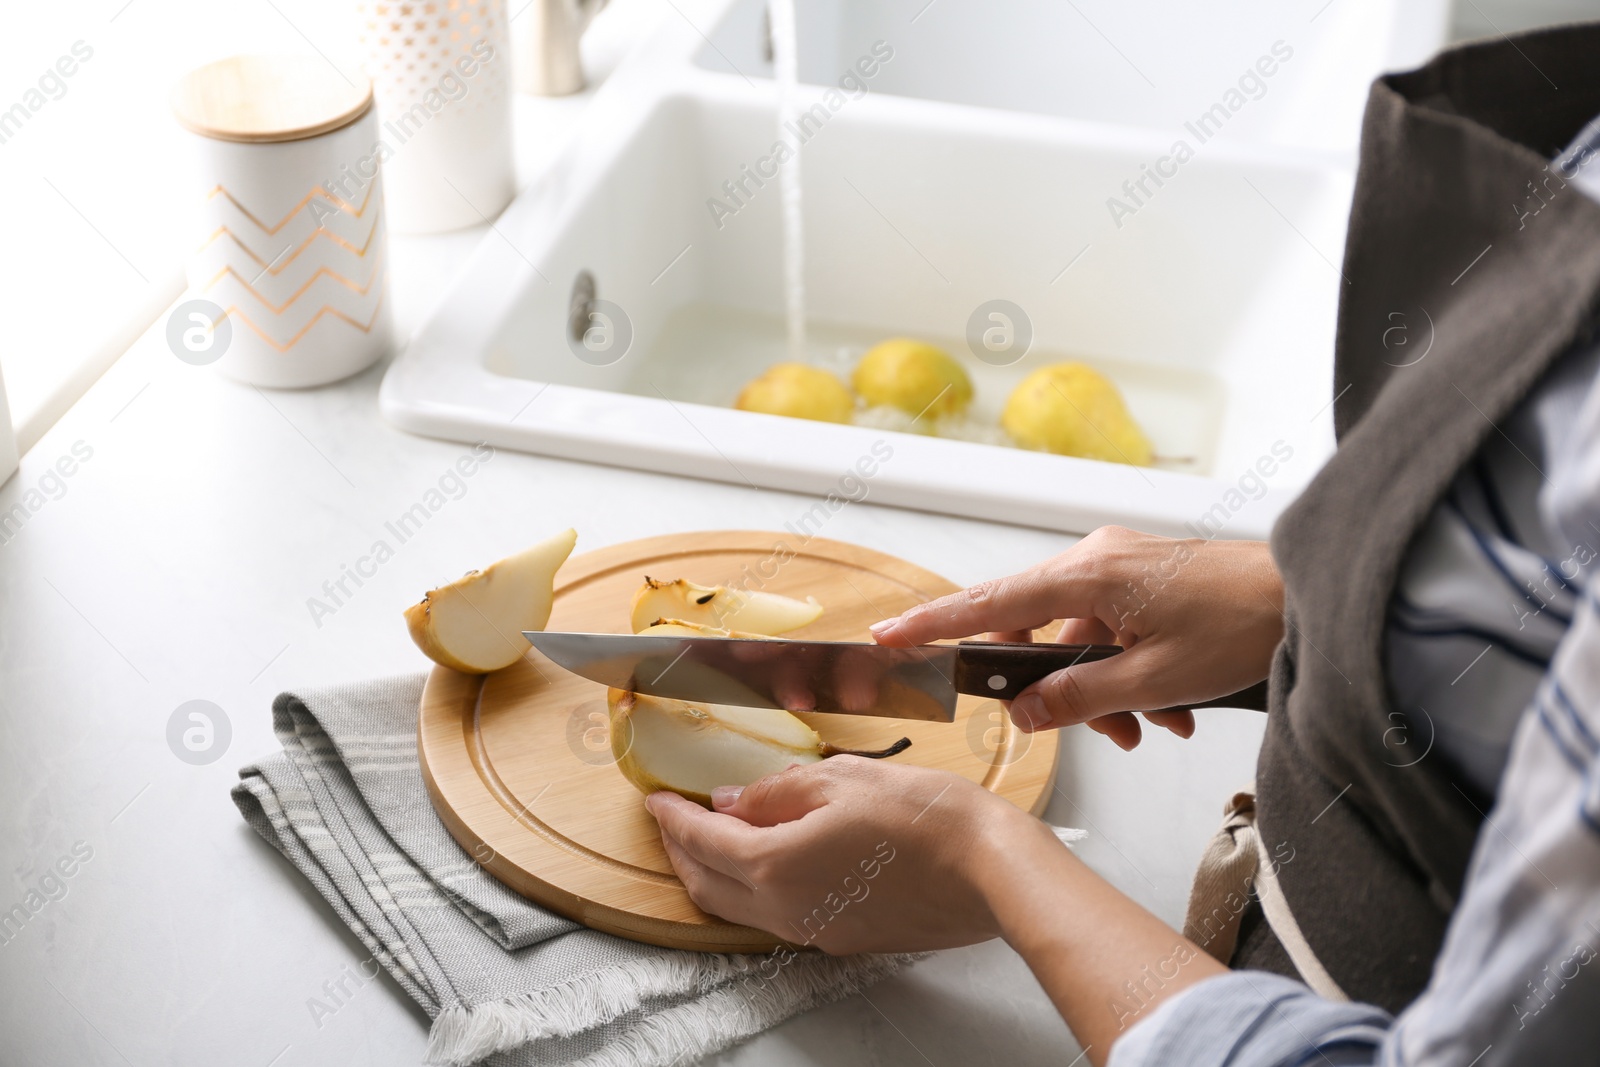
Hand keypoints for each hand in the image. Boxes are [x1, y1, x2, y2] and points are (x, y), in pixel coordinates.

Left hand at [645, 757, 1030, 953]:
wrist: (991, 872)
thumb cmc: (927, 817)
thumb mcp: (843, 778)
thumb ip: (777, 791)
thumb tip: (732, 802)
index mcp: (778, 863)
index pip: (702, 840)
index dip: (673, 817)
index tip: (656, 799)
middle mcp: (786, 907)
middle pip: (707, 884)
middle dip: (680, 851)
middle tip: (672, 820)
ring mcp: (815, 928)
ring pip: (738, 907)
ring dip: (713, 873)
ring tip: (710, 838)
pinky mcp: (844, 937)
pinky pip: (776, 916)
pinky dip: (752, 888)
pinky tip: (768, 859)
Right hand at [869, 526, 1283, 748]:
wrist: (1311, 598)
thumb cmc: (1244, 625)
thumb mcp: (1154, 680)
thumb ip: (1078, 698)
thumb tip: (1023, 712)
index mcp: (1088, 574)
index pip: (991, 601)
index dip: (936, 622)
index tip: (889, 634)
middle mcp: (1096, 560)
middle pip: (1035, 627)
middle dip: (1056, 687)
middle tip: (1085, 726)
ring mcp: (1122, 568)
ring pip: (1078, 638)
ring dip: (1103, 690)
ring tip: (1149, 726)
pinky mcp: (1146, 580)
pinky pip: (1111, 631)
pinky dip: (1126, 672)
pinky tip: (1167, 708)